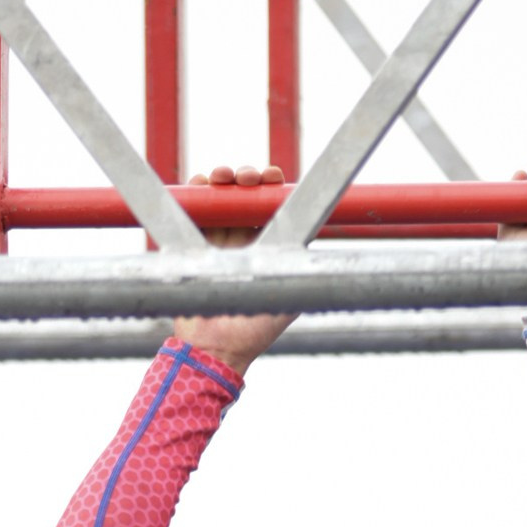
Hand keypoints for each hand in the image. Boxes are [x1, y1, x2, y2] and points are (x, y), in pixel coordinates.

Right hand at [175, 166, 290, 375]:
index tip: (269, 178)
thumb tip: (331, 249)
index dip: (274, 185)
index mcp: (274, 247)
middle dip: (246, 178)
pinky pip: (196, 211)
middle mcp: (249, 239)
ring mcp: (222, 241)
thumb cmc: (255, 329)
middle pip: (248, 195)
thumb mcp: (291, 298)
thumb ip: (303, 271)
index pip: (277, 205)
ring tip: (218, 178)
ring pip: (222, 198)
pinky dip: (197, 193)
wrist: (213, 349)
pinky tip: (200, 185)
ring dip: (221, 181)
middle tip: (242, 178)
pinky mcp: (195, 246)